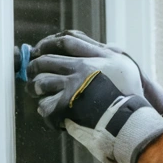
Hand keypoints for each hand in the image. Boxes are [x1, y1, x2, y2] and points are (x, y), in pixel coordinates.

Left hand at [29, 30, 162, 121]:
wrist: (133, 121)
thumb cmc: (132, 97)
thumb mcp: (125, 66)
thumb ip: (109, 54)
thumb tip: (98, 46)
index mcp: (98, 55)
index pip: (67, 41)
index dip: (48, 43)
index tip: (39, 48)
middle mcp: (84, 66)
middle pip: (47, 59)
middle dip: (34, 66)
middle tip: (30, 72)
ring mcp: (74, 85)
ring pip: (41, 81)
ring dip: (35, 88)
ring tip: (36, 92)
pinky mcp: (68, 104)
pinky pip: (46, 106)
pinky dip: (45, 111)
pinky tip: (51, 114)